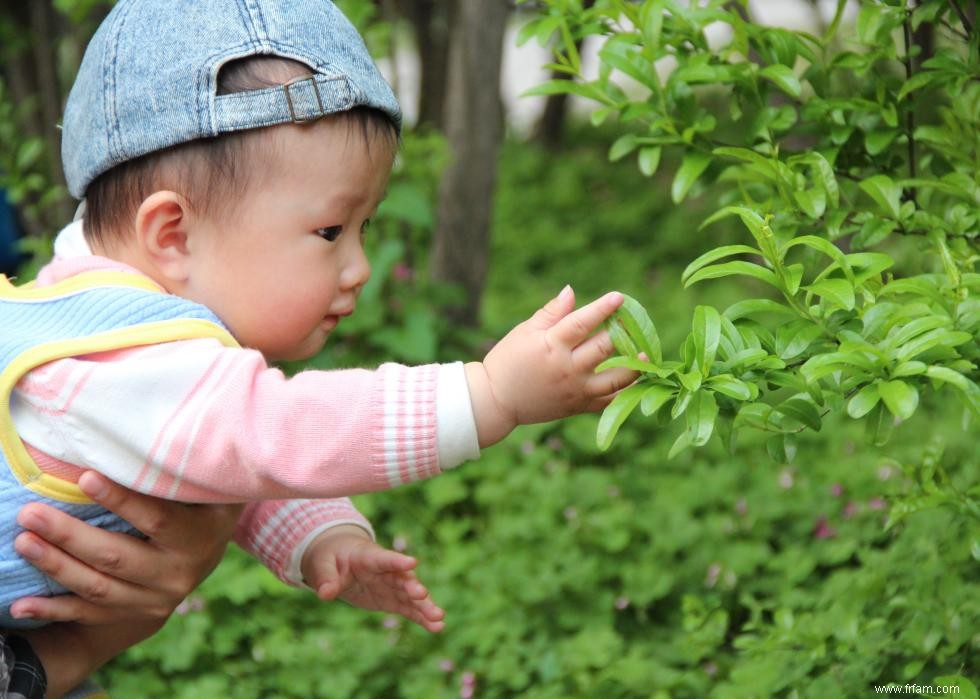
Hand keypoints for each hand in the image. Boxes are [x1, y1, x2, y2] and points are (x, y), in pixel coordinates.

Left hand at [10, 471, 241, 624]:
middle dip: (69, 536)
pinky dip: (54, 611)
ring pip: (98, 588)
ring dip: (56, 566)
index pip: (158, 520)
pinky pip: (90, 615)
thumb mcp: (210, 485)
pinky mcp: (137, 614)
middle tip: (30, 514)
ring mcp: (156, 599)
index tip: (85, 477)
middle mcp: (179, 573)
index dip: (122, 501)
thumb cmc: (202, 502)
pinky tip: (21, 606)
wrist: (208, 552)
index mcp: (199, 537)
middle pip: (116, 557)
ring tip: (23, 542)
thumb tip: (152, 430)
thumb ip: (187, 466)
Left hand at [300, 525, 444, 632]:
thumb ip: (326, 579)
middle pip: (403, 578)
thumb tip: (324, 594)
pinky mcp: (392, 600)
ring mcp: (392, 586)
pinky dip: (422, 618)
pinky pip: (409, 610)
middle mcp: (386, 571)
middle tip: (422, 594)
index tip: (412, 563)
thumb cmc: (331, 558)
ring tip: (439, 619)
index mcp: (369, 557)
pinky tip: (437, 628)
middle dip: (413, 586)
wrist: (339, 560)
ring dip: (425, 607)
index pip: (385, 558)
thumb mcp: (322, 565)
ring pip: (411, 596)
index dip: (398, 560)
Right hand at [465, 285, 637, 446]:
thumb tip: (571, 290)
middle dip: (622, 332)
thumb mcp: (525, 332)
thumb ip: (551, 312)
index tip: (619, 297)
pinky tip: (635, 378)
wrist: (495, 401)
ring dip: (634, 365)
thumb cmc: (508, 361)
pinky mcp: (578, 407)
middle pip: (605, 348)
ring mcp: (576, 390)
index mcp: (552, 346)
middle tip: (632, 320)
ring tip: (644, 353)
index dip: (603, 308)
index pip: (583, 323)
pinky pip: (609, 401)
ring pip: (615, 378)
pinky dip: (624, 391)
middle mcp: (567, 369)